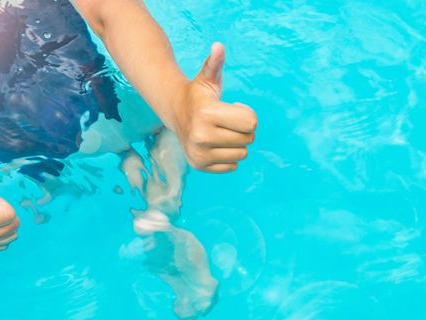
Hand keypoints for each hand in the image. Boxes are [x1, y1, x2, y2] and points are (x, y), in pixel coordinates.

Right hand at [171, 43, 257, 172]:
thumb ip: (215, 63)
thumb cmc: (197, 94)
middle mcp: (201, 137)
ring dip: (237, 142)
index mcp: (207, 114)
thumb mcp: (207, 78)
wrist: (175, 113)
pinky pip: (233, 166)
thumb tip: (218, 47)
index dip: (246, 112)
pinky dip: (229, 155)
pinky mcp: (200, 166)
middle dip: (243, 128)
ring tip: (221, 131)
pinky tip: (216, 144)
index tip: (233, 106)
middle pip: (248, 138)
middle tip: (227, 120)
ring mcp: (200, 154)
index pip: (251, 122)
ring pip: (242, 153)